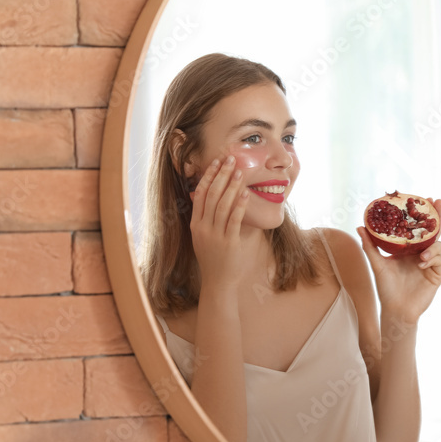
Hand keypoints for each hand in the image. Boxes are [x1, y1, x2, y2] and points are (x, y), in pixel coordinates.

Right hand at [188, 155, 250, 284]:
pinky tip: (245, 194)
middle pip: (211, 195)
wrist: (217, 282)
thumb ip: (205, 218)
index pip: (200, 194)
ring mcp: (215, 235)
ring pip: (222, 205)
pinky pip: (234, 220)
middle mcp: (203, 228)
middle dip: (221, 175)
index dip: (208, 176)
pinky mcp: (228, 242)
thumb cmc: (214, 258)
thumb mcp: (203, 237)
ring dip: (232, 186)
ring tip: (240, 172)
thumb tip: (208, 197)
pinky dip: (239, 205)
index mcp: (195, 224)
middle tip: (230, 159)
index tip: (216, 162)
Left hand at [356, 198, 440, 321]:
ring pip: (438, 245)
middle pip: (433, 231)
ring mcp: (431, 263)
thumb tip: (359, 226)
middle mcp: (421, 253)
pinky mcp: (436, 274)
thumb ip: (370, 246)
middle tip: (437, 201)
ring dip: (432, 246)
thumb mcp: (377, 264)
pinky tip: (422, 265)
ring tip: (421, 256)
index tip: (423, 197)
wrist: (396, 310)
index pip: (417, 228)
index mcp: (409, 249)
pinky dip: (432, 259)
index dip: (422, 213)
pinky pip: (439, 260)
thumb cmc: (386, 288)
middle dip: (437, 216)